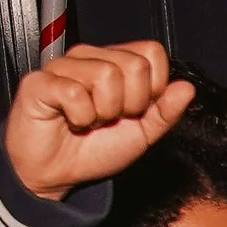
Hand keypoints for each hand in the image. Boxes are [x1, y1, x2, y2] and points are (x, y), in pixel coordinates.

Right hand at [2, 41, 195, 200]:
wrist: (58, 173)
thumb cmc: (94, 149)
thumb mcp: (143, 134)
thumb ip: (166, 111)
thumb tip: (186, 88)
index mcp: (115, 65)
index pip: (151, 52)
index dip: (154, 86)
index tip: (138, 109)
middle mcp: (90, 58)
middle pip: (134, 65)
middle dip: (131, 104)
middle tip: (111, 118)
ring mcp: (63, 67)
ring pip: (106, 75)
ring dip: (104, 111)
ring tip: (90, 120)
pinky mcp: (39, 81)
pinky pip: (75, 93)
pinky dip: (80, 117)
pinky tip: (71, 120)